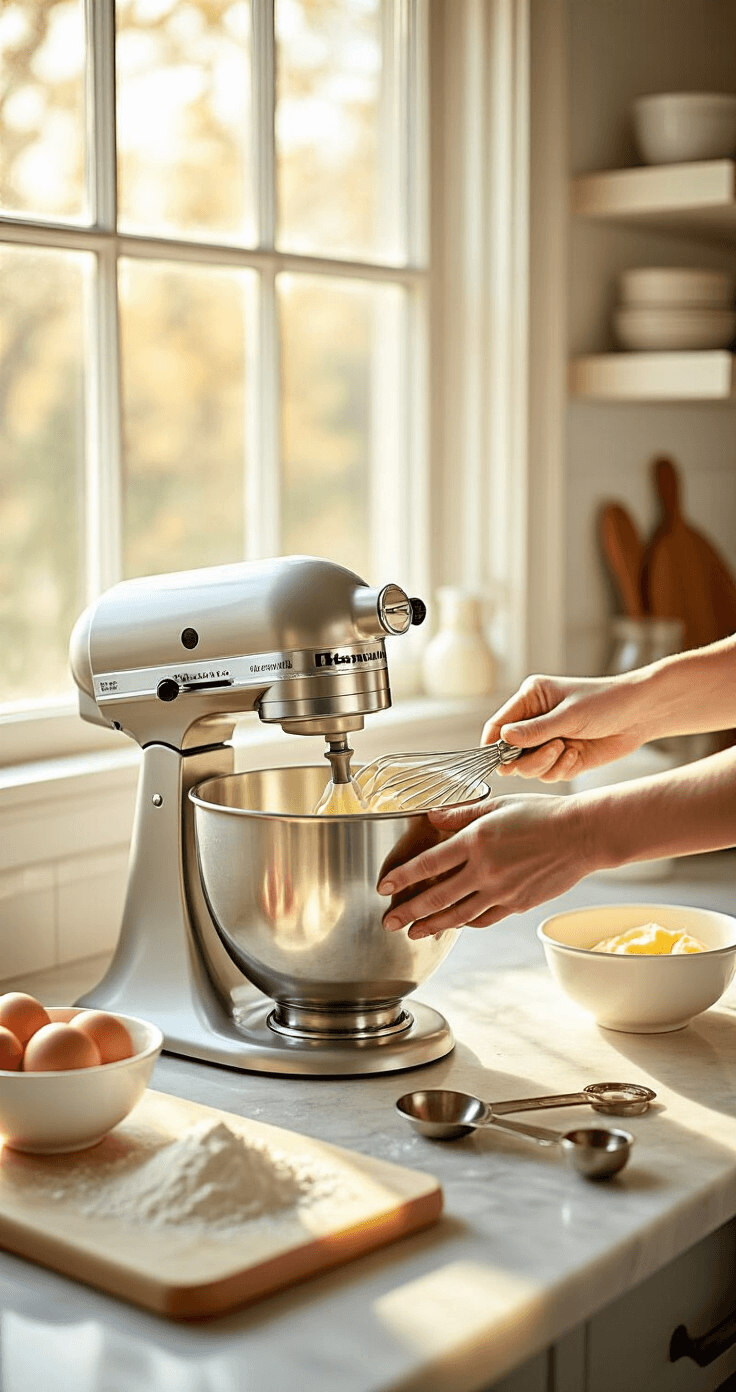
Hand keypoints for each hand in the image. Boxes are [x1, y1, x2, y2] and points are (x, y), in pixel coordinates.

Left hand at [378, 794, 590, 936]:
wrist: (582, 835)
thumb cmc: (542, 813)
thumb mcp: (497, 804)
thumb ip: (461, 813)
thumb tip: (432, 816)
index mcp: (475, 841)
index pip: (428, 864)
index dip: (402, 877)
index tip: (384, 887)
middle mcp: (484, 870)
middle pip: (437, 897)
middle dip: (408, 912)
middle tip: (388, 922)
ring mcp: (501, 891)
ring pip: (458, 915)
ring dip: (431, 925)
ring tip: (413, 932)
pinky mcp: (517, 904)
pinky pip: (484, 919)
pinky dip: (466, 923)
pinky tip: (455, 924)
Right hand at [482, 673, 647, 780]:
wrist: (640, 715)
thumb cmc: (606, 702)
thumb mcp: (569, 715)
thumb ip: (536, 730)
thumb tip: (503, 739)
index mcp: (531, 699)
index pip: (498, 725)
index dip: (493, 745)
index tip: (499, 760)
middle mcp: (535, 721)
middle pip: (509, 753)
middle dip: (528, 758)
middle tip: (552, 749)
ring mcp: (548, 741)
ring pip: (528, 768)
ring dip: (546, 764)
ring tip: (567, 749)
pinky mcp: (562, 758)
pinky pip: (547, 775)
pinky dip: (560, 769)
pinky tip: (577, 755)